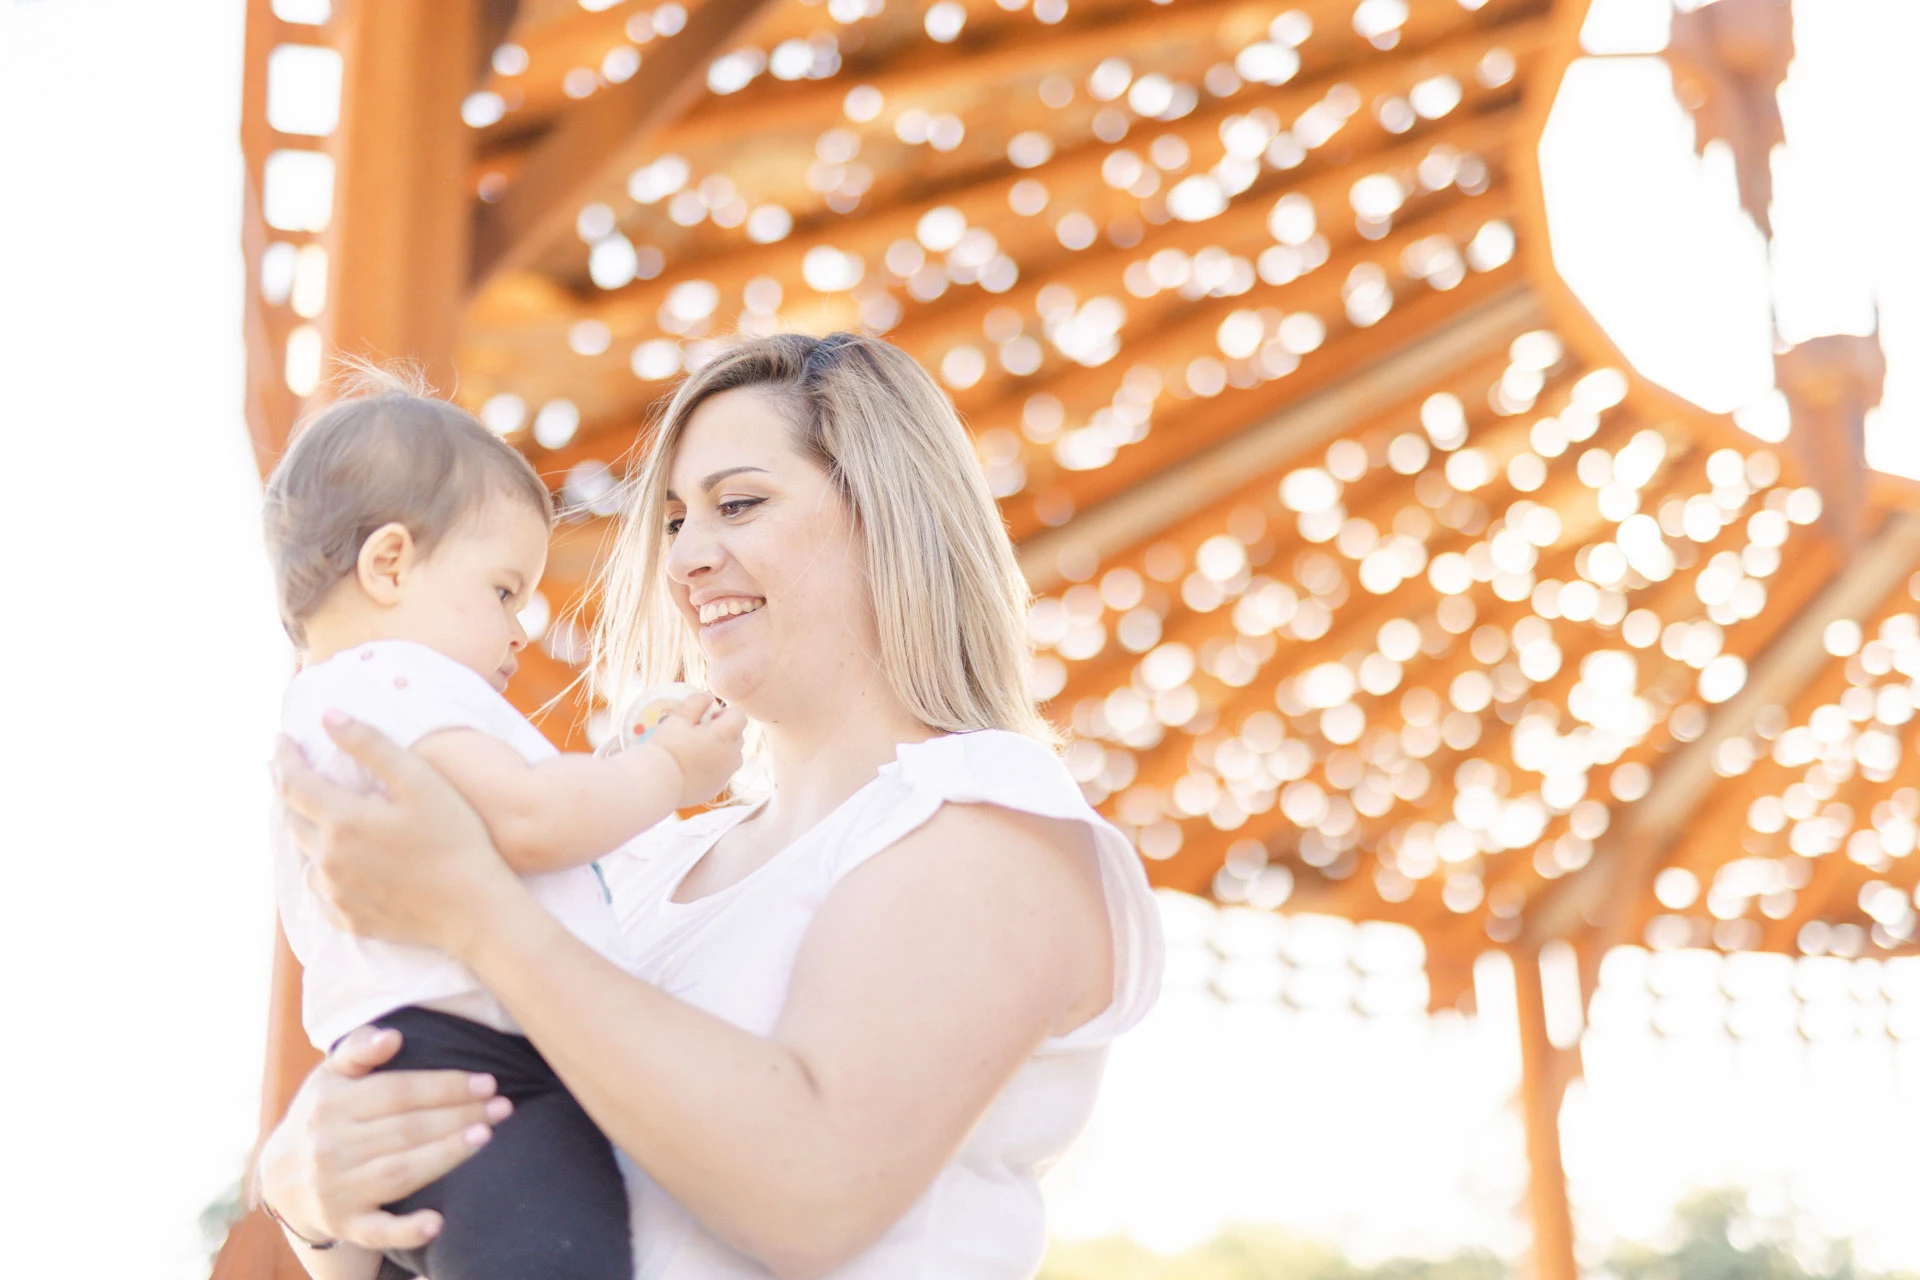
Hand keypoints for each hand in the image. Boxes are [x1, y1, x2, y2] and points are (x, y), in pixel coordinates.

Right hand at [256, 1026, 512, 1252]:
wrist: (282, 1178)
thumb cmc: (322, 1115)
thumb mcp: (329, 1076)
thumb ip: (359, 1048)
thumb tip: (392, 1037)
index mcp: (331, 1106)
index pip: (399, 1092)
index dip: (446, 1086)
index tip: (488, 1082)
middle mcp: (331, 1148)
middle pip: (407, 1130)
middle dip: (460, 1116)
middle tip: (503, 1108)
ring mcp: (337, 1189)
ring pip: (400, 1172)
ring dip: (446, 1155)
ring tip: (485, 1137)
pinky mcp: (345, 1224)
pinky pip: (377, 1231)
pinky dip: (406, 1230)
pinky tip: (437, 1223)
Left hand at [275, 712, 521, 953]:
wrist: (473, 908)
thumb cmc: (454, 838)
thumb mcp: (419, 780)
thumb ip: (370, 744)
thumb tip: (328, 716)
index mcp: (342, 820)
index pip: (294, 782)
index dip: (285, 758)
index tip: (282, 740)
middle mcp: (328, 858)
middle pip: (292, 819)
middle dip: (288, 790)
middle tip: (288, 771)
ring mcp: (336, 892)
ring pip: (305, 856)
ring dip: (304, 831)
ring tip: (310, 816)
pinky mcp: (349, 918)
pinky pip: (320, 891)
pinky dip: (321, 871)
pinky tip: (333, 866)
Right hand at [647, 694, 746, 805]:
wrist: (656, 784)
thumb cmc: (667, 747)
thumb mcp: (677, 718)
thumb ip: (696, 703)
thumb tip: (708, 697)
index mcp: (725, 736)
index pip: (739, 716)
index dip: (724, 713)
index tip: (706, 719)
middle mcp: (731, 757)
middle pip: (737, 736)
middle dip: (723, 731)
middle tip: (698, 733)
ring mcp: (725, 775)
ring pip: (732, 756)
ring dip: (720, 749)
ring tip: (696, 750)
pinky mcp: (716, 789)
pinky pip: (722, 772)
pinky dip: (713, 767)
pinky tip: (692, 767)